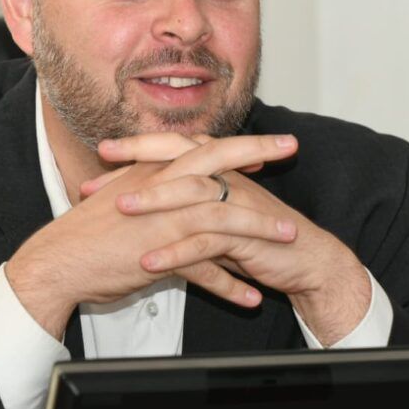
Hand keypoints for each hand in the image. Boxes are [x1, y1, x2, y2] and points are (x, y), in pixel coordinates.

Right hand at [5, 134, 299, 338]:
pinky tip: (250, 296)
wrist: (56, 262)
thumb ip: (150, 188)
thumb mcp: (121, 197)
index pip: (200, 148)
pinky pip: (203, 269)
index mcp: (151, 172)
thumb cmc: (85, 233)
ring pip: (221, 216)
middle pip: (217, 162)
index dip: (235, 145)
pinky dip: (229, 284)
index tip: (265, 147)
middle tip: (291, 148)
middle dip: (257, 151)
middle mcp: (159, 188)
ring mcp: (161, 220)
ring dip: (259, 228)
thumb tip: (172, 184)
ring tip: (289, 237)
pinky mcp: (158, 253)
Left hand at [106, 137, 372, 346]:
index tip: (103, 150)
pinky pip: (207, 241)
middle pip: (181, 156)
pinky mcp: (246, 235)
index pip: (175, 146)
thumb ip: (188, 202)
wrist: (305, 262)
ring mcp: (238, 203)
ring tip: (119, 208)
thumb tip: (146, 196)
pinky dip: (177, 252)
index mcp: (220, 169)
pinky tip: (150, 263)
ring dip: (154, 199)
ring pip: (192, 192)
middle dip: (139, 158)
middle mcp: (228, 178)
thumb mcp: (216, 215)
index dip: (139, 146)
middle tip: (103, 165)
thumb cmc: (258, 238)